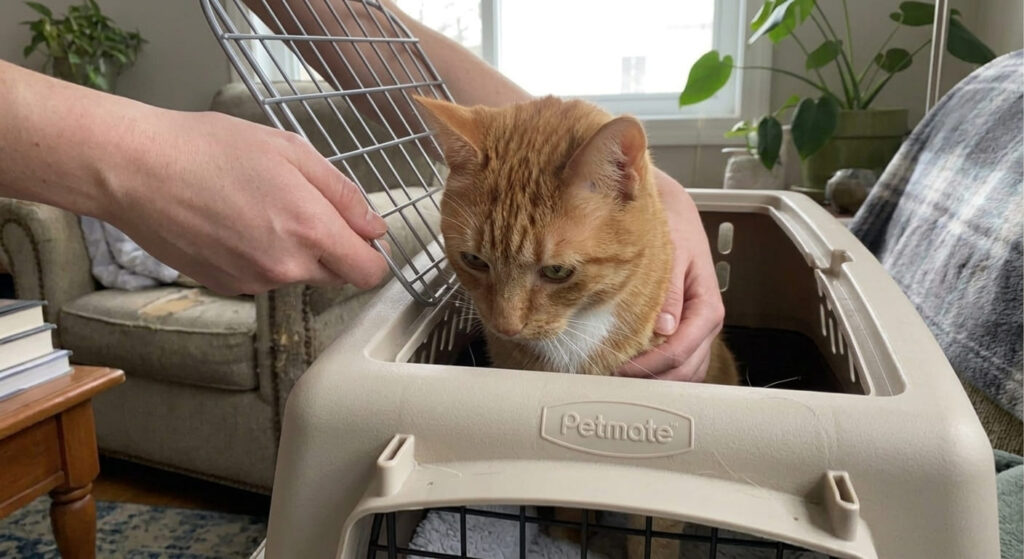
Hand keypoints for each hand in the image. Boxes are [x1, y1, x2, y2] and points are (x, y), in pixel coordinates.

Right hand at [102, 108, 390, 294]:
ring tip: (255, 207)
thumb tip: (375, 228)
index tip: (359, 234)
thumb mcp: (291, 151)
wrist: (137, 170)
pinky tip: (230, 223)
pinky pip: (261, 277)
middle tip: (298, 205)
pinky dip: (257, 257)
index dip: (372, 254)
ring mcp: (254, 282)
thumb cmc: (213, 148)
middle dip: (330, 248)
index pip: (368, 272)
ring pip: (296, 275)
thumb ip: (342, 193)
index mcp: (311, 230)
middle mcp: (287, 267)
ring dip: (291, 251)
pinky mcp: (225, 287)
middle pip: (335, 274)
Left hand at [616, 170, 724, 381]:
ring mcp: (698, 331)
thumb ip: (668, 290)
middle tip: (612, 380)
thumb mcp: (671, 253)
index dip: (649, 365)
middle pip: (685, 369)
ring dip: (656, 381)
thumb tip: (664, 328)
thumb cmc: (672, 230)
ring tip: (620, 379)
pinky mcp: (687, 331)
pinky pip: (680, 363)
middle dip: (651, 379)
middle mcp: (707, 324)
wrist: (674, 215)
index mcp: (707, 306)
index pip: (680, 350)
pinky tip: (633, 370)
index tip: (617, 367)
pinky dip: (660, 372)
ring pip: (685, 372)